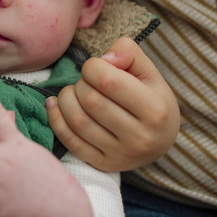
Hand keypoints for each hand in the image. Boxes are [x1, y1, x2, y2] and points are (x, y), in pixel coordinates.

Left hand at [47, 37, 179, 171]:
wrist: (160, 139)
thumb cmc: (151, 97)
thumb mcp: (147, 70)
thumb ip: (127, 52)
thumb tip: (104, 60)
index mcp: (155, 110)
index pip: (107, 81)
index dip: (92, 67)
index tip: (95, 67)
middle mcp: (140, 137)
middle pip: (90, 100)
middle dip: (80, 83)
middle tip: (87, 82)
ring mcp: (121, 154)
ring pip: (77, 121)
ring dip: (65, 99)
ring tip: (73, 92)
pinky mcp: (103, 164)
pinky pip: (69, 142)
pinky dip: (55, 119)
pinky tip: (55, 105)